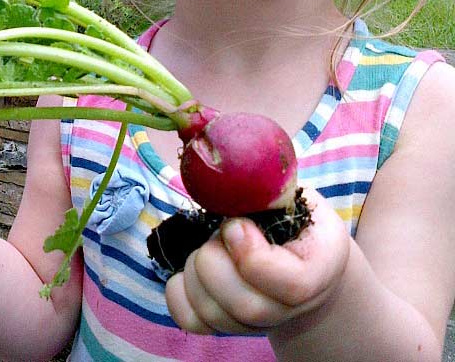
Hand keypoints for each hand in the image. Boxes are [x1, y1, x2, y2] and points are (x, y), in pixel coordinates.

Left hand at [165, 188, 349, 334]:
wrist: (301, 258)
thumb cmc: (295, 219)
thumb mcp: (294, 196)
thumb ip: (270, 190)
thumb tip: (230, 174)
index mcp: (320, 268)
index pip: (293, 285)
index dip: (252, 256)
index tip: (234, 223)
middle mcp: (293, 307)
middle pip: (248, 307)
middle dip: (215, 263)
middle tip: (216, 233)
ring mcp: (259, 321)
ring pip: (216, 316)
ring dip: (194, 274)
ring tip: (205, 246)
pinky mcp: (227, 323)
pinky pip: (193, 322)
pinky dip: (177, 294)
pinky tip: (184, 271)